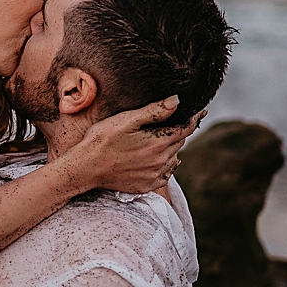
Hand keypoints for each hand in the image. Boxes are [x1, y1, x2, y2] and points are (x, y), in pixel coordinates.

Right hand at [71, 97, 203, 193]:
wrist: (85, 168)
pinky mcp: (145, 185)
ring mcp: (154, 175)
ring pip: (173, 158)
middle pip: (180, 142)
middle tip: (179, 120)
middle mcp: (161, 161)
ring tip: (166, 138)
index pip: (186, 128)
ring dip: (172, 147)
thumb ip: (154, 111)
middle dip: (181, 130)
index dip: (194, 117)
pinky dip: (166, 166)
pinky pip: (165, 175)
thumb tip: (177, 101)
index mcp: (158, 143)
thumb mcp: (126, 119)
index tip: (201, 110)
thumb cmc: (102, 140)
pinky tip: (159, 159)